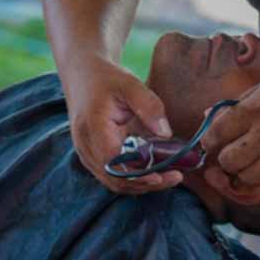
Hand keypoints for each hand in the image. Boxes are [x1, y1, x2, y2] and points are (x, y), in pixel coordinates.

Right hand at [65, 57, 183, 194]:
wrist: (83, 75)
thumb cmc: (107, 78)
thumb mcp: (130, 84)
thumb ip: (149, 106)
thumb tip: (166, 133)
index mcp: (93, 128)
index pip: (114, 163)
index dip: (137, 175)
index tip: (162, 175)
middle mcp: (85, 146)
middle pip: (115, 179)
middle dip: (146, 183)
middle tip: (175, 176)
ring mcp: (86, 153)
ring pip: (114, 182)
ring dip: (141, 184)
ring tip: (169, 176)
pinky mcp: (92, 156)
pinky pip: (112, 176)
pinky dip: (133, 178)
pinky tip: (154, 171)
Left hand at [200, 72, 259, 204]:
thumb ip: (236, 104)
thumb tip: (206, 117)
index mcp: (258, 108)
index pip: (217, 134)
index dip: (209, 140)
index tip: (212, 142)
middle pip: (227, 161)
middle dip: (225, 158)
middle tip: (232, 151)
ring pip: (244, 180)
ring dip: (242, 173)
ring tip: (250, 160)